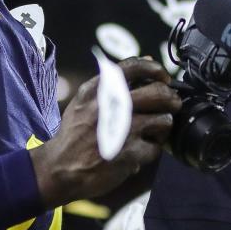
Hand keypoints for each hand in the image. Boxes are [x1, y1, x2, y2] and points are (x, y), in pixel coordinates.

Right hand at [29, 57, 182, 207]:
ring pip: (164, 120)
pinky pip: (156, 147)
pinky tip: (140, 151)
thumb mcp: (86, 100)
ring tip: (154, 131)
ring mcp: (123, 130)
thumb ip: (114, 81)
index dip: (157, 70)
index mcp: (100, 90)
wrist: (58, 169)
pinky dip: (151, 150)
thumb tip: (149, 60)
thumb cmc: (75, 134)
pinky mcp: (130, 153)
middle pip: (159, 92)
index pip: (136, 66)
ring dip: (163, 126)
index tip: (164, 78)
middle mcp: (113, 106)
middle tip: (172, 105)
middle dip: (172, 99)